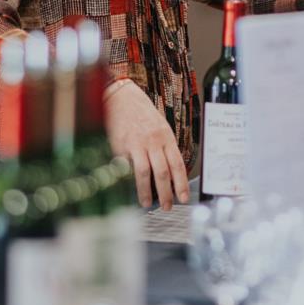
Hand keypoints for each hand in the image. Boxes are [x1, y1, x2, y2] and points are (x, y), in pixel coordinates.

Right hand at [104, 79, 189, 209]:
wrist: (121, 97)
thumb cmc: (143, 114)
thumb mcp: (161, 128)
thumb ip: (165, 148)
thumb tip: (171, 173)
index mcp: (166, 137)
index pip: (177, 164)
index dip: (181, 184)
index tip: (183, 198)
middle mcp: (153, 141)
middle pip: (162, 172)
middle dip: (166, 193)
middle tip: (167, 207)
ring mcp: (135, 144)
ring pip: (144, 173)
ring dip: (146, 192)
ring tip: (147, 204)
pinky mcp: (119, 146)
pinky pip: (125, 167)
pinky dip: (127, 181)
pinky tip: (127, 191)